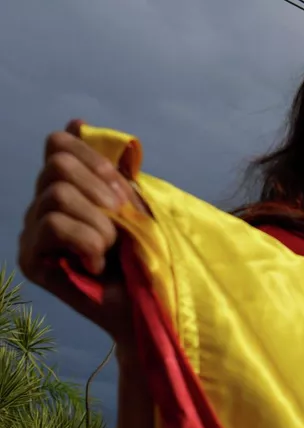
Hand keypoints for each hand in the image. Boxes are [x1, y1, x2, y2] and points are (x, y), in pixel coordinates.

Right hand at [17, 119, 139, 334]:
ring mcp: (31, 231)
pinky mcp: (29, 259)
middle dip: (100, 191)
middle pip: (55, 164)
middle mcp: (41, 205)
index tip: (123, 191)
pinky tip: (97, 265)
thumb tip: (75, 122)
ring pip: (57, 195)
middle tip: (122, 224)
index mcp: (66, 187)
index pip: (59, 144)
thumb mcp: (134, 203)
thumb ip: (107, 167)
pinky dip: (88, 242)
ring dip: (99, 223)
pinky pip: (54, 226)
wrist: (149, 304)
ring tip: (112, 249)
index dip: (94, 160)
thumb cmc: (147, 254)